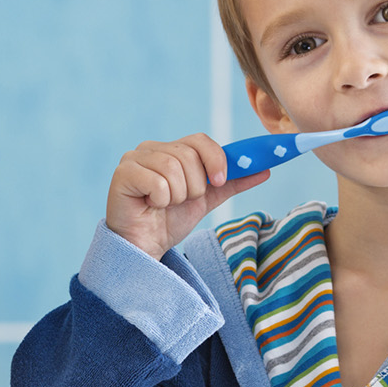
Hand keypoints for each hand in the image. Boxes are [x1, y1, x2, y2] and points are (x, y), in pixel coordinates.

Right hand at [106, 134, 269, 259]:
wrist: (145, 246)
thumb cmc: (170, 221)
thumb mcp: (207, 199)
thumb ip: (232, 182)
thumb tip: (264, 169)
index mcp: (170, 149)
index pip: (200, 140)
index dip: (215, 159)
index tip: (219, 181)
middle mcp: (150, 148)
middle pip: (188, 155)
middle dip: (194, 187)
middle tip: (180, 201)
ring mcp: (134, 159)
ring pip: (174, 169)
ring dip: (177, 196)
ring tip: (164, 205)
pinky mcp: (123, 174)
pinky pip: (157, 182)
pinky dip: (161, 200)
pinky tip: (150, 205)